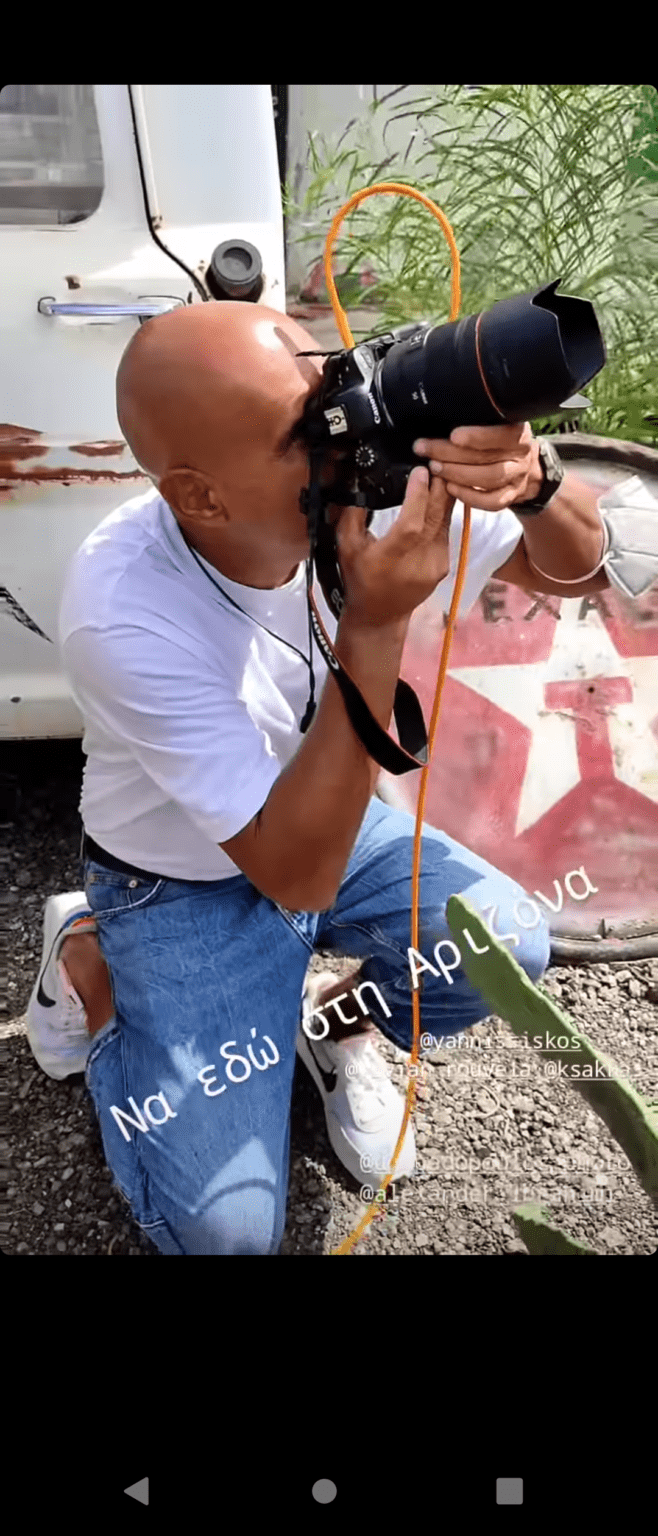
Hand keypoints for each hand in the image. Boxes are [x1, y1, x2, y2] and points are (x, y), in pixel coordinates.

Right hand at [336, 467, 456, 627]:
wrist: (380, 615)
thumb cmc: (360, 579)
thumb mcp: (346, 547)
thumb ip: (352, 514)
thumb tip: (358, 482)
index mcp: (393, 556)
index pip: (412, 521)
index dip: (418, 494)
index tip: (419, 470)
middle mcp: (419, 560)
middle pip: (437, 516)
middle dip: (438, 485)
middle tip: (435, 461)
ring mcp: (436, 563)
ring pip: (446, 521)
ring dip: (444, 495)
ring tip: (439, 472)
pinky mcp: (444, 565)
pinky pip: (446, 531)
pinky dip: (443, 511)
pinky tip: (439, 496)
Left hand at [412, 422, 539, 512]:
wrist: (523, 464)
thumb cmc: (500, 440)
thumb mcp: (495, 423)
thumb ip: (476, 422)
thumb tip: (442, 420)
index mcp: (517, 433)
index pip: (498, 434)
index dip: (476, 436)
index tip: (453, 436)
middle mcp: (520, 455)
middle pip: (486, 457)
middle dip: (451, 453)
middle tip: (427, 449)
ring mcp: (517, 478)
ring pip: (488, 479)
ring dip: (457, 474)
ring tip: (435, 468)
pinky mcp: (510, 496)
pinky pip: (491, 502)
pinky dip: (469, 496)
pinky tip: (450, 488)